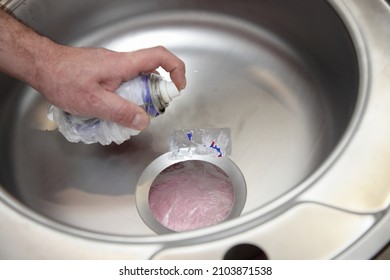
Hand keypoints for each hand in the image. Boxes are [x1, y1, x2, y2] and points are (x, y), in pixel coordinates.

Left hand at [33, 45, 185, 129]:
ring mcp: (112, 67)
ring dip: (140, 97)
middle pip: (152, 71)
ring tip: (131, 115)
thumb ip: (121, 113)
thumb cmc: (63, 79)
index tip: (179, 87)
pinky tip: (115, 110)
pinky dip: (127, 96)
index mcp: (123, 64)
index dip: (176, 69)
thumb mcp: (94, 102)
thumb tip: (144, 121)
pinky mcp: (104, 72)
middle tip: (152, 111)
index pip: (159, 56)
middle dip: (157, 92)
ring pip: (137, 80)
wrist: (42, 66)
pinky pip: (124, 83)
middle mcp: (121, 62)